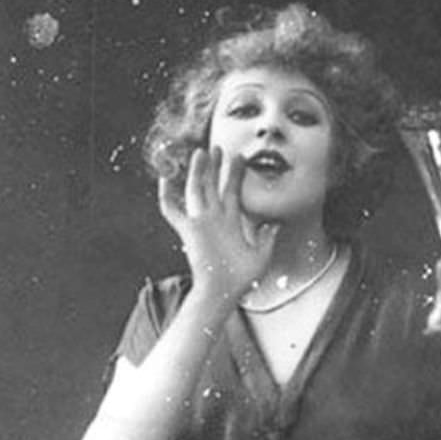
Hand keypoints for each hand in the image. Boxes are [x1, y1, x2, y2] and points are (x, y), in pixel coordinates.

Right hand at [158, 147, 278, 303]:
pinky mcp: (188, 230)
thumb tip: (275, 224)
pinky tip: (165, 178)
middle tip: (218, 147)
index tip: (240, 157)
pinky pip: (172, 210)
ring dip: (198, 172)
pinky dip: (166, 196)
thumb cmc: (241, 278)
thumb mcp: (262, 256)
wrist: (223, 292)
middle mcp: (214, 219)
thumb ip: (267, 239)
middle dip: (215, 166)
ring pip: (195, 191)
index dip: (235, 174)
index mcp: (230, 222)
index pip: (231, 191)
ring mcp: (200, 223)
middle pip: (213, 185)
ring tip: (201, 153)